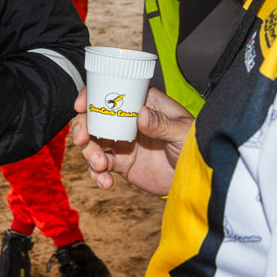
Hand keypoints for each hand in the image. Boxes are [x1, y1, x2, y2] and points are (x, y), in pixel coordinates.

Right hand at [69, 85, 192, 195]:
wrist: (196, 179)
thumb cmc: (195, 147)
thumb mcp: (183, 132)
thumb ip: (163, 124)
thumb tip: (142, 114)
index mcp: (143, 105)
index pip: (112, 93)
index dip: (92, 96)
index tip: (81, 106)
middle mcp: (128, 121)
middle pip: (95, 118)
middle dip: (82, 128)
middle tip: (82, 141)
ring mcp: (122, 142)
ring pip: (93, 143)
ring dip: (89, 154)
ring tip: (101, 167)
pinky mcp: (121, 163)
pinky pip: (100, 167)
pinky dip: (97, 174)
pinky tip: (106, 183)